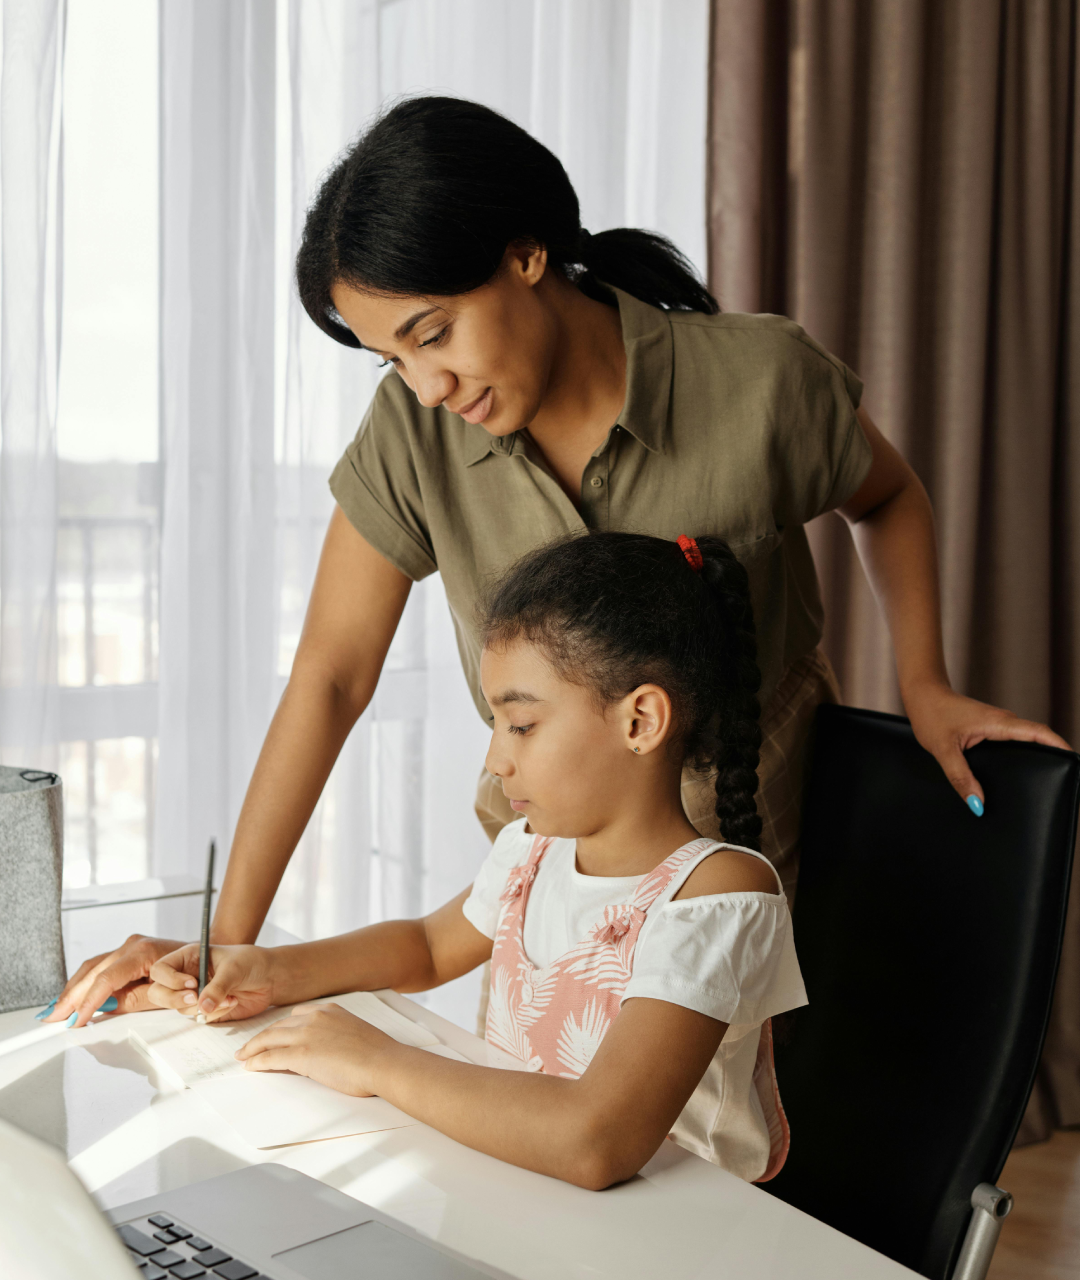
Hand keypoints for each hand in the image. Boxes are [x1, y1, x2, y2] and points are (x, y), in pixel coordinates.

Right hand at [46, 935, 184, 1027]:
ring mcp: (129, 946)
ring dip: (73, 989)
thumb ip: (135, 999)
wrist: (211, 956)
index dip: (89, 1002)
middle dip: (71, 996)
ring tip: (56, 1010)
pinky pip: (101, 966)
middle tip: (53, 1018)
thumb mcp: (167, 993)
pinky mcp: (129, 952)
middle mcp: (132, 944)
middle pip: (93, 971)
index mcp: (142, 952)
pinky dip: (85, 981)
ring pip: (92, 967)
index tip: (77, 1020)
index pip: (106, 979)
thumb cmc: (196, 972)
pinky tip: (72, 996)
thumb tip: (105, 1008)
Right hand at [148, 944, 278, 1022]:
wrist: (269, 978)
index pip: (160, 969)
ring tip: (229, 996)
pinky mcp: (204, 1009)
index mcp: (188, 957)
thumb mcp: (234, 968)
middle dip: (176, 999)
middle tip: (195, 999)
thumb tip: (201, 1006)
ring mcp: (193, 994)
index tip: (192, 983)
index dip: (170, 979)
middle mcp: (185, 976)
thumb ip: (217, 987)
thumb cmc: (250, 962)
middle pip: (159, 993)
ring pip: (180, 1008)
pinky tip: (232, 1002)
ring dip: (204, 1007)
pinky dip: (216, 1013)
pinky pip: (199, 1017)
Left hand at [235, 1002, 395, 1095]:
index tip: (273, 1034)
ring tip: (244, 1056)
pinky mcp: (302, 1054)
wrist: (383, 1062)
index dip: (281, 1026)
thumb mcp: (352, 1034)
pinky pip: (271, 1057)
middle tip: (249, 1046)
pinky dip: (258, 1061)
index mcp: (329, 1010)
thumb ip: (333, 1036)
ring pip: (270, 1039)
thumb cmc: (377, 1054)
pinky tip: (251, 1066)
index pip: (296, 1014)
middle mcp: (315, 1017)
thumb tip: (324, 1051)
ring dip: (253, 1048)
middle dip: (261, 1037)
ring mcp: (307, 1034)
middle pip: (278, 1025)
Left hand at [904, 681, 1071, 811]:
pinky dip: (1021, 755)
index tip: (1074, 763)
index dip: (1060, 747)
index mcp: (998, 723)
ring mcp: (997, 725)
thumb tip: (978, 804)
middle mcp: (1003, 722)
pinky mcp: (990, 729)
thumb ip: (960, 777)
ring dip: (1037, 756)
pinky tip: (1017, 773)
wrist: (921, 694)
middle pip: (1038, 740)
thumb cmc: (931, 714)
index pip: (1039, 734)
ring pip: (1026, 741)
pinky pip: (1013, 742)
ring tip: (1045, 780)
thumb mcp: (943, 750)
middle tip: (1063, 781)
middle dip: (1054, 757)